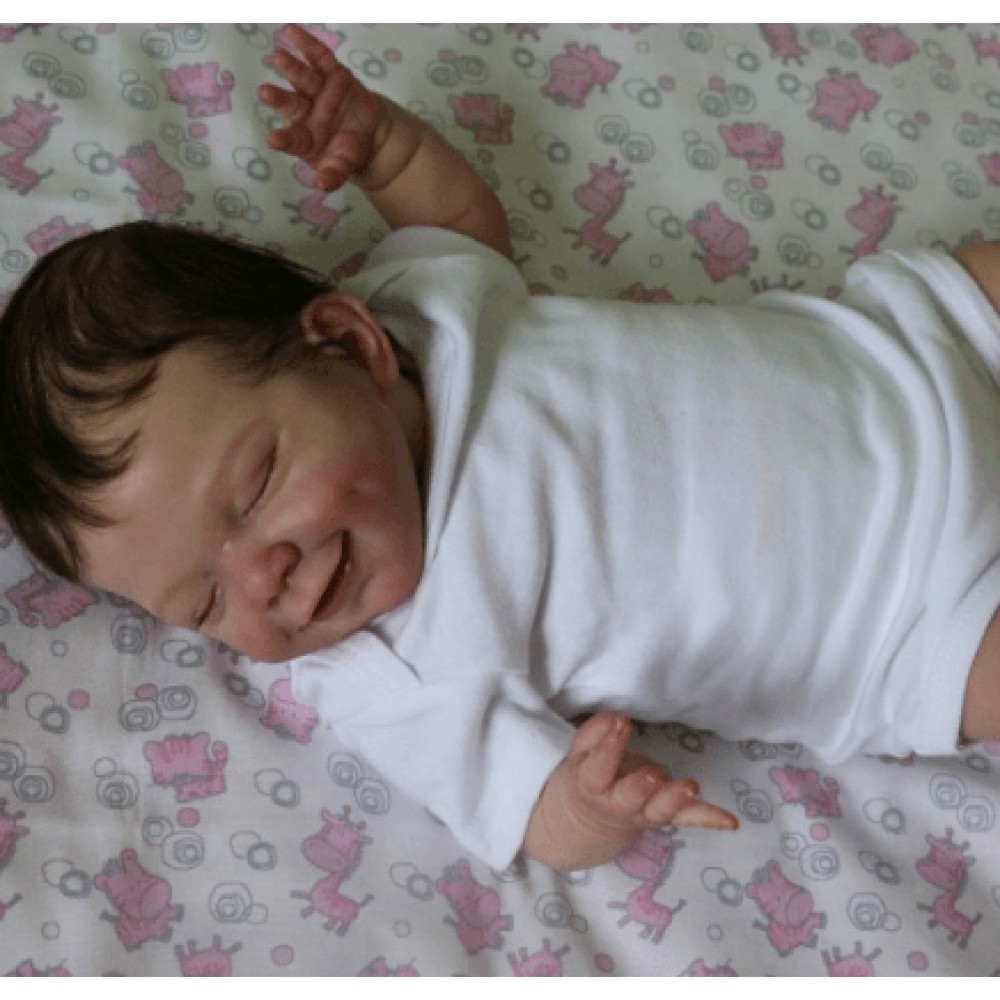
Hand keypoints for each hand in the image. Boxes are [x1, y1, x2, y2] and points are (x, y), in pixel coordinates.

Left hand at [259, 24, 380, 190]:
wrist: (369, 131)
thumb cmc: (347, 152)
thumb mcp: (343, 167)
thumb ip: (333, 175)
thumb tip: (322, 184)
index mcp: (304, 137)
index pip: (292, 138)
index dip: (284, 139)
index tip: (274, 140)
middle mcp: (306, 112)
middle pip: (291, 104)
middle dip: (278, 99)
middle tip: (265, 93)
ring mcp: (317, 91)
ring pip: (302, 78)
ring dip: (290, 67)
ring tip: (277, 57)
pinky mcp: (331, 73)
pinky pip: (318, 57)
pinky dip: (306, 44)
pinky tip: (290, 31)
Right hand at [523, 712, 737, 870]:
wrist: (590, 821)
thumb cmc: (587, 776)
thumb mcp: (580, 755)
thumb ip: (593, 735)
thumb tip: (615, 716)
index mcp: (592, 786)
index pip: (598, 769)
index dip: (608, 748)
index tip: (620, 722)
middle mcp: (619, 804)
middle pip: (630, 797)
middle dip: (642, 786)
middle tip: (653, 773)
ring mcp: (645, 813)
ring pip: (661, 810)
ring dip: (676, 800)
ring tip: (691, 786)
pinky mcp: (666, 817)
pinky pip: (688, 818)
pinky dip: (709, 818)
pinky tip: (731, 821)